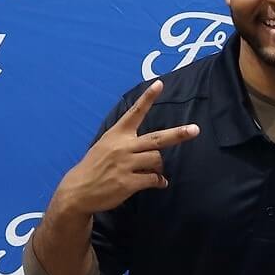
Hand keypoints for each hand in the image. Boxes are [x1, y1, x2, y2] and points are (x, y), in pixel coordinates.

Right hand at [54, 80, 199, 214]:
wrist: (78, 190)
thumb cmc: (95, 166)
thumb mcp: (106, 145)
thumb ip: (128, 143)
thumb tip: (154, 151)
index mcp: (117, 134)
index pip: (135, 112)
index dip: (148, 98)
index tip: (159, 84)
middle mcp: (123, 147)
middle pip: (156, 139)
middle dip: (177, 134)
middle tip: (195, 129)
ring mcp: (126, 165)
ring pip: (157, 159)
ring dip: (160, 166)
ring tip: (155, 171)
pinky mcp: (128, 182)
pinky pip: (153, 179)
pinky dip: (159, 181)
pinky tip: (159, 182)